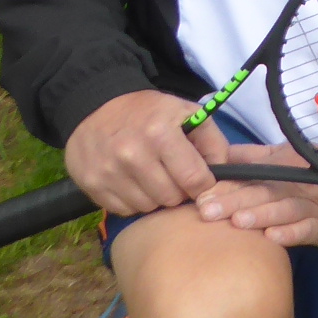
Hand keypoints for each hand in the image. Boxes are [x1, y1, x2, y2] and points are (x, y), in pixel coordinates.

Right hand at [63, 90, 219, 216]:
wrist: (96, 107)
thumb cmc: (150, 112)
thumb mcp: (187, 113)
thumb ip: (213, 142)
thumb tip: (225, 174)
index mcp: (160, 133)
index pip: (194, 179)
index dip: (204, 185)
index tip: (201, 181)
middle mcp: (132, 154)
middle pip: (171, 198)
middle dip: (179, 191)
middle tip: (174, 176)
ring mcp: (109, 172)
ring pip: (148, 207)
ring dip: (156, 197)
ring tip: (153, 177)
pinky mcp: (92, 185)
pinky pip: (125, 209)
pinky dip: (134, 200)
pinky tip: (133, 181)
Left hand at [193, 132, 317, 249]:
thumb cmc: (311, 177)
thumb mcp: (284, 159)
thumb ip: (252, 158)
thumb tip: (217, 155)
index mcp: (280, 169)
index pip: (250, 177)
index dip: (225, 187)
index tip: (199, 196)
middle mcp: (293, 185)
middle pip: (262, 193)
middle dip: (234, 202)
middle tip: (207, 212)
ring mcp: (310, 205)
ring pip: (284, 209)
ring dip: (262, 215)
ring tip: (238, 222)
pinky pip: (308, 228)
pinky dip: (292, 233)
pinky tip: (274, 238)